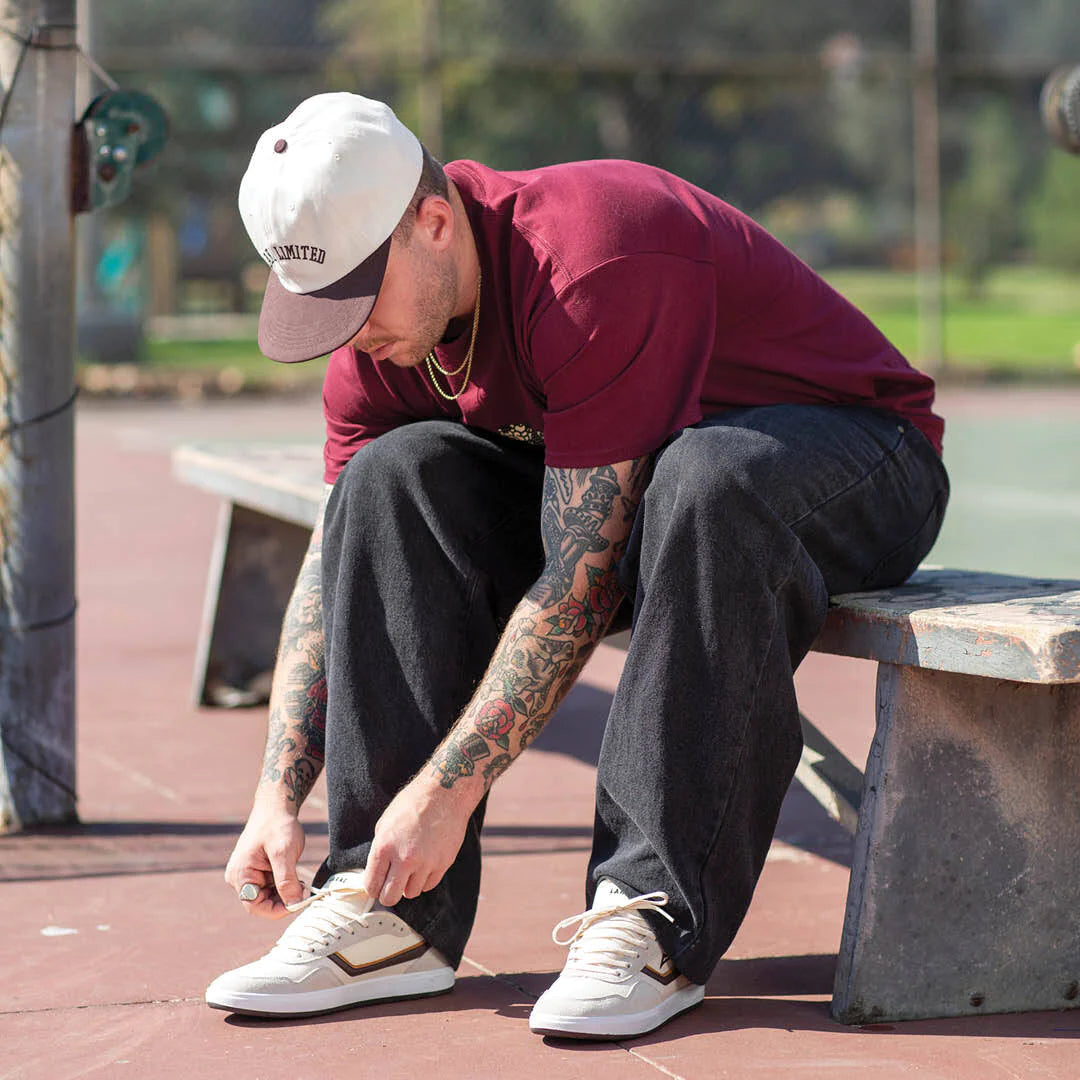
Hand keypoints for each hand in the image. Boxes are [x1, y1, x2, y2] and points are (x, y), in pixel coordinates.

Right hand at [224, 802, 305, 918]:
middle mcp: (239, 877)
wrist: (276, 806)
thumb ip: (287, 881)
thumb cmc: (277, 825)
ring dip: (284, 892)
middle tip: (303, 891)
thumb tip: (294, 904)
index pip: (255, 906)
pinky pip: (269, 886)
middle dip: (283, 900)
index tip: (297, 905)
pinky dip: (283, 885)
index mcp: (240, 874)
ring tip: (299, 880)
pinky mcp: (256, 870)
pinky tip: (294, 875)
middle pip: (261, 903)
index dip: (276, 911)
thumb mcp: (284, 853)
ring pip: (267, 895)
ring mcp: (247, 874)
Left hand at [362, 775, 473, 906]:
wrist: (444, 793)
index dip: (372, 888)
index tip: (376, 887)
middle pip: (390, 897)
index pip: (372, 884)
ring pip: (411, 893)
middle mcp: (404, 858)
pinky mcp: (443, 863)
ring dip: (408, 885)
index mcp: (385, 847)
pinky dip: (424, 879)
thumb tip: (377, 871)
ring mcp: (425, 863)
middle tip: (391, 886)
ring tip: (410, 870)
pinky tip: (424, 865)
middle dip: (388, 895)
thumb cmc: (413, 803)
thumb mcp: (386, 822)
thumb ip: (380, 849)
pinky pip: (429, 885)